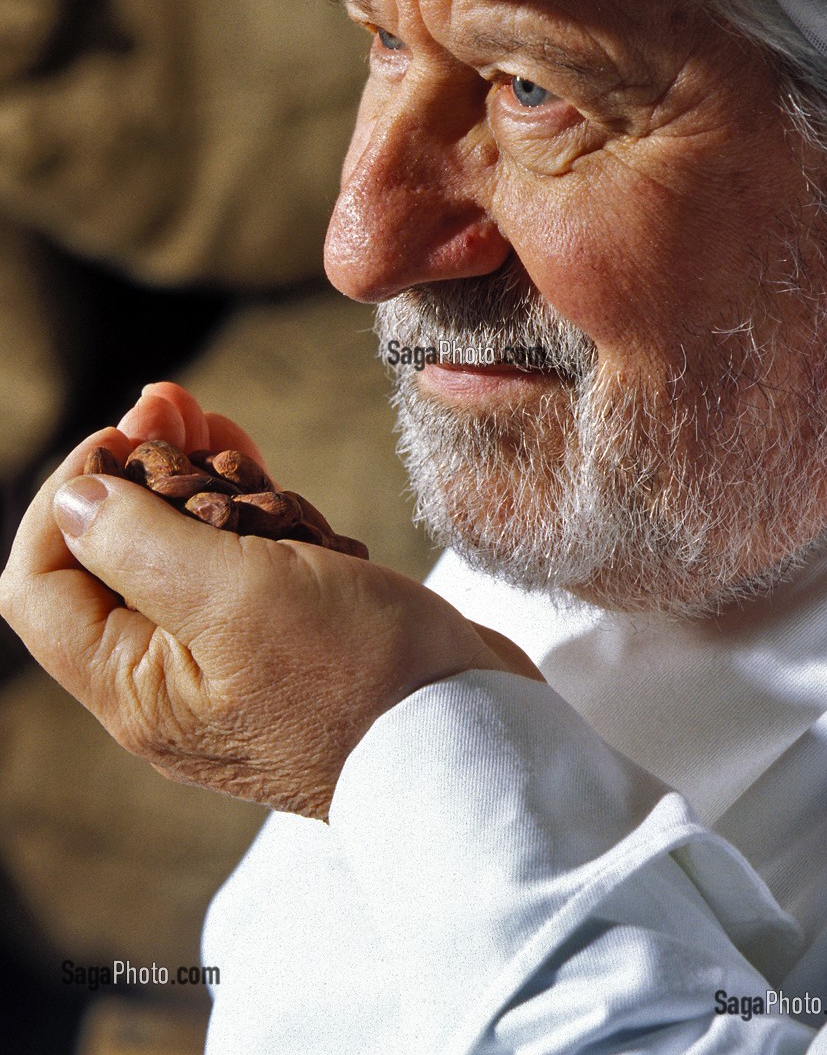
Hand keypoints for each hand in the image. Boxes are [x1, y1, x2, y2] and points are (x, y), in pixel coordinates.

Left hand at [0, 383, 542, 818]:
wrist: (473, 736)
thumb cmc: (360, 674)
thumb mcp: (237, 595)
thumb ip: (140, 542)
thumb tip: (75, 498)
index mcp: (135, 684)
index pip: (39, 584)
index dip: (64, 497)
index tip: (118, 440)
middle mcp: (171, 677)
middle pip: (114, 556)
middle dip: (136, 469)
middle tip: (170, 401)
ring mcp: (232, 657)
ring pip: (182, 551)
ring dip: (194, 480)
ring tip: (218, 424)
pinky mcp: (290, 638)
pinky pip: (243, 564)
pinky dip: (245, 510)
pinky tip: (251, 462)